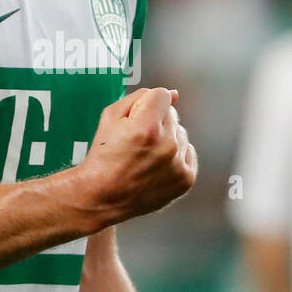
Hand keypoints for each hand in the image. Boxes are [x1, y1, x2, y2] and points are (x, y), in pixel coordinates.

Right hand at [78, 87, 197, 223]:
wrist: (103, 197)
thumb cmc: (103, 158)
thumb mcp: (110, 117)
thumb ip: (140, 97)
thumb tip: (173, 94)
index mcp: (146, 127)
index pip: (162, 95)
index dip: (146, 105)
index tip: (136, 119)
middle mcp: (166, 144)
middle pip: (172, 114)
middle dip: (156, 121)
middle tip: (137, 141)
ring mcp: (178, 163)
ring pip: (180, 133)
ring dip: (167, 139)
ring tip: (145, 156)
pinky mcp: (186, 179)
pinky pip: (188, 152)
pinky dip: (176, 156)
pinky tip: (156, 165)